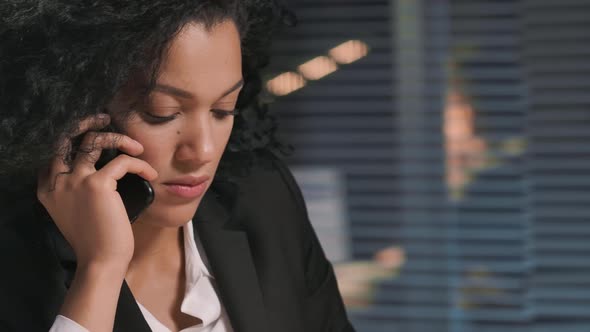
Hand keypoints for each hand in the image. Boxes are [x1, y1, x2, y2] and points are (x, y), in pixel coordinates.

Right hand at [37, 113, 157, 268]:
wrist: (101, 262)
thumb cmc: (96, 241)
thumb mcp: (78, 212)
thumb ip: (79, 191)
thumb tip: (104, 172)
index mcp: (47, 190)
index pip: (55, 154)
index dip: (73, 141)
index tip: (94, 137)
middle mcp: (56, 182)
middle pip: (67, 139)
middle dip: (86, 124)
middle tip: (106, 119)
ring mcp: (74, 181)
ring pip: (94, 141)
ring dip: (119, 138)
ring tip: (136, 145)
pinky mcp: (97, 184)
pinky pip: (123, 161)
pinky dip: (140, 164)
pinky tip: (150, 174)